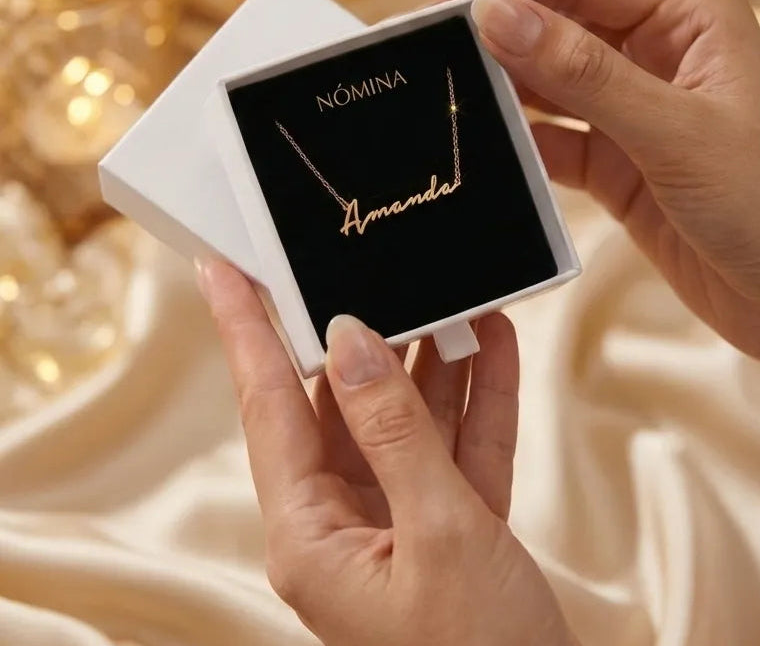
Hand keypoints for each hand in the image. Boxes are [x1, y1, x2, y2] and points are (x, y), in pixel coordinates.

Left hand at [198, 259, 576, 645]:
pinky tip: (490, 345)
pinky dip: (476, 398)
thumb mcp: (440, 533)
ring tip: (451, 296)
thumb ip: (393, 430)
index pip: (268, 407)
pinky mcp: (450, 525)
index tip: (224, 269)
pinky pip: (457, 445)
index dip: (246, 331)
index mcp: (310, 535)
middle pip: (342, 405)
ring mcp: (398, 522)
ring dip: (434, 361)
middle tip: (373, 270)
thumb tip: (349, 340)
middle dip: (367, 338)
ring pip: (407, 420)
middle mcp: (343, 523)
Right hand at [399, 0, 759, 361]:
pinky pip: (553, 143)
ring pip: (548, 86)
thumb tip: (498, 17)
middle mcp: (656, 59)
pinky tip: (483, 144)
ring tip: (438, 84)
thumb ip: (585, 75)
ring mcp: (632, 116)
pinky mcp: (617, 168)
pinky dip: (518, 145)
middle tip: (419, 33)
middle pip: (554, 26)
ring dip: (498, 86)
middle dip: (487, 26)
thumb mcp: (675, 131)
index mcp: (686, 20)